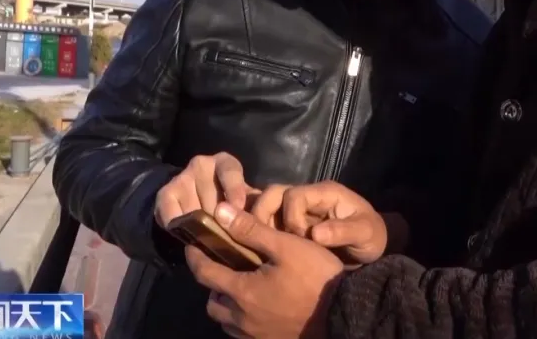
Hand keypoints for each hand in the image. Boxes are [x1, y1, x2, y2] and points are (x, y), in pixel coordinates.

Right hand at [154, 152, 257, 229]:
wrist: (201, 208)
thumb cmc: (233, 205)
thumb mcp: (248, 203)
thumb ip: (253, 209)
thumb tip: (258, 223)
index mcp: (225, 163)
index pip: (229, 170)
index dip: (234, 190)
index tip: (238, 208)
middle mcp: (202, 164)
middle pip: (210, 193)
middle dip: (220, 217)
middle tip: (227, 234)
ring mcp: (182, 177)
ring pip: (193, 206)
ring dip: (201, 225)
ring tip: (210, 238)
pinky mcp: (166, 192)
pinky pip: (170, 210)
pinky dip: (179, 225)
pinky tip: (188, 235)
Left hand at [186, 203, 344, 338]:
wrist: (343, 313)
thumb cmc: (316, 277)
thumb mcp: (286, 245)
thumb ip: (251, 229)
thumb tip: (219, 211)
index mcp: (241, 291)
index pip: (204, 273)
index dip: (195, 257)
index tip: (193, 245)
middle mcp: (241, 318)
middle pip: (211, 304)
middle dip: (212, 286)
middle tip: (223, 268)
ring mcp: (255, 335)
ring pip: (226, 321)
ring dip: (226, 305)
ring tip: (241, 289)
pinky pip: (243, 334)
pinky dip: (241, 320)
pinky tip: (258, 308)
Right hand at [249, 181, 388, 264]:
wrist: (371, 247)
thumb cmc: (372, 238)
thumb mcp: (366, 235)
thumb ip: (343, 232)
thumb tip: (315, 234)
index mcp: (326, 193)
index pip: (295, 195)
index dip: (291, 217)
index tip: (301, 239)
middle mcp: (309, 196)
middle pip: (274, 193)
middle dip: (263, 214)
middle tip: (265, 239)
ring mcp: (299, 208)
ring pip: (267, 204)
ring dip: (260, 223)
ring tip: (261, 244)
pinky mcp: (293, 221)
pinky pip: (270, 219)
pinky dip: (262, 229)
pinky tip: (260, 247)